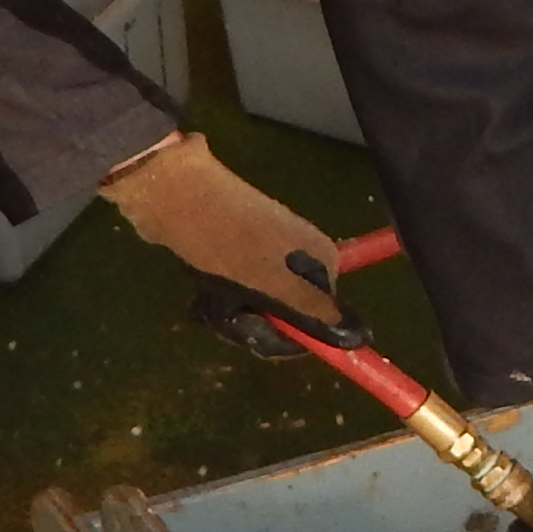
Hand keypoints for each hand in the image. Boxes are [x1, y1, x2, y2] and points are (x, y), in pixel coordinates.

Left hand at [101, 135, 349, 320]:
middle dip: (250, 323)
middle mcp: (305, 256)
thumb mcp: (272, 286)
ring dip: (230, 312)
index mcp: (322, 263)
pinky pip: (241, 290)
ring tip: (206, 298)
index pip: (316, 325)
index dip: (281, 337)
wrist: (173, 194)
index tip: (248, 331)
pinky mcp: (244, 248)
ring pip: (258, 306)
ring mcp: (273, 251)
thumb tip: (359, 337)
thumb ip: (314, 314)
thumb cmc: (224, 243)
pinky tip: (201, 292)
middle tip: (221, 311)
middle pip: (286, 316)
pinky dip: (220, 298)